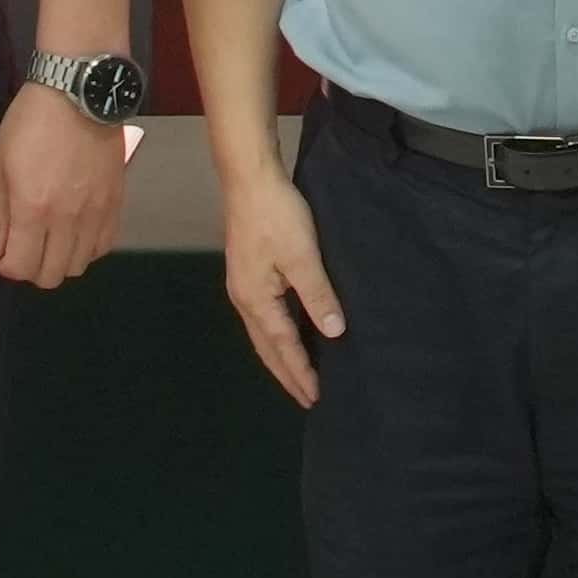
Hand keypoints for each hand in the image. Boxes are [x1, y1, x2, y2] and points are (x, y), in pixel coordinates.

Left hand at [0, 74, 127, 289]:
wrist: (78, 93)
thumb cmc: (29, 124)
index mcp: (32, 208)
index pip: (19, 267)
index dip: (4, 266)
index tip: (0, 251)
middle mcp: (67, 219)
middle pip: (50, 275)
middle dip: (30, 268)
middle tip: (23, 245)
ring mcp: (96, 213)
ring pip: (78, 266)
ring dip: (59, 260)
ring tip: (49, 239)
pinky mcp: (116, 204)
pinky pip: (104, 247)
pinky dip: (86, 248)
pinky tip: (75, 232)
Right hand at [221, 170, 345, 406]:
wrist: (249, 178)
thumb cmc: (276, 215)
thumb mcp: (303, 255)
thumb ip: (318, 296)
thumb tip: (334, 333)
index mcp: (256, 300)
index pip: (283, 347)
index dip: (301, 372)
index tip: (316, 397)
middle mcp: (244, 299)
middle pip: (267, 348)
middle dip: (287, 374)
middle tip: (307, 399)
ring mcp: (243, 286)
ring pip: (263, 334)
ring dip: (281, 357)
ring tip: (299, 375)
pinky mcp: (247, 273)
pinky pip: (264, 318)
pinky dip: (277, 336)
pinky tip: (288, 335)